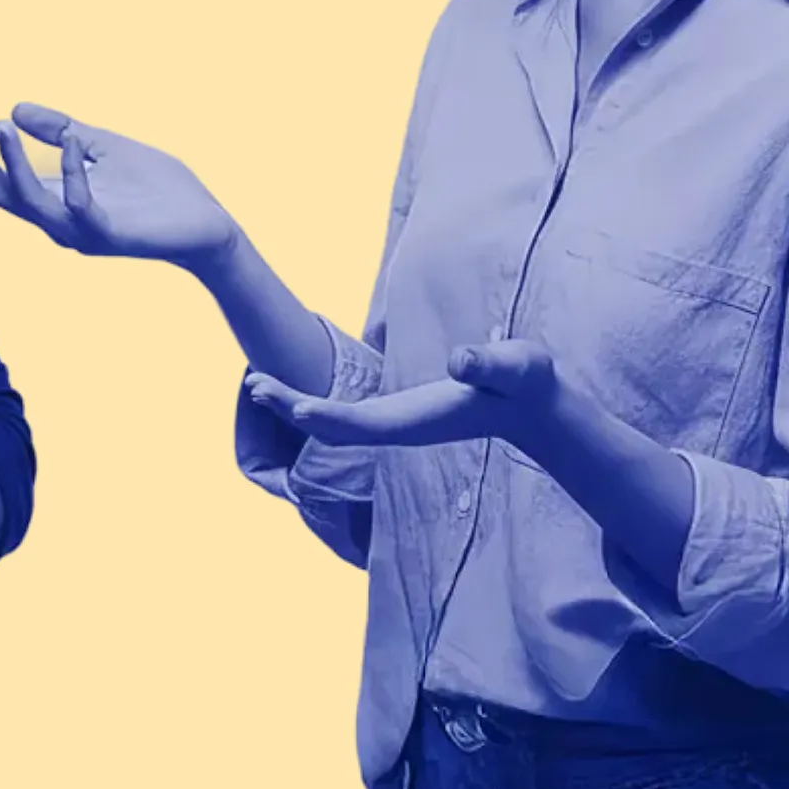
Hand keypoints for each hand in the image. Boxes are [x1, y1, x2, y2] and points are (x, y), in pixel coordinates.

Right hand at [0, 102, 237, 268]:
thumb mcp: (103, 146)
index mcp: (54, 201)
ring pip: (31, 203)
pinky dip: (73, 173)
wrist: (205, 222)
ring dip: (13, 164)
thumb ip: (61, 131)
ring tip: (0, 125)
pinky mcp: (110, 235)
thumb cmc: (157, 189)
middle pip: (2, 197)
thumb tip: (15, 108)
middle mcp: (58, 222)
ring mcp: (81, 232)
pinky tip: (74, 142)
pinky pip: (81, 206)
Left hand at [245, 333, 558, 447]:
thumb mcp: (515, 366)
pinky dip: (314, 402)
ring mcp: (395, 423)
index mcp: (417, 420)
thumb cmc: (525, 384)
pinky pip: (345, 414)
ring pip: (334, 423)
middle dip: (292, 406)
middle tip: (252, 383)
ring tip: (255, 383)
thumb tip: (461, 361)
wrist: (535, 409)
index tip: (293, 404)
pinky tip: (293, 389)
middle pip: (334, 427)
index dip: (327, 415)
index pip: (363, 423)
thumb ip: (490, 364)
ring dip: (294, 404)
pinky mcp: (397, 414)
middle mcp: (398, 427)